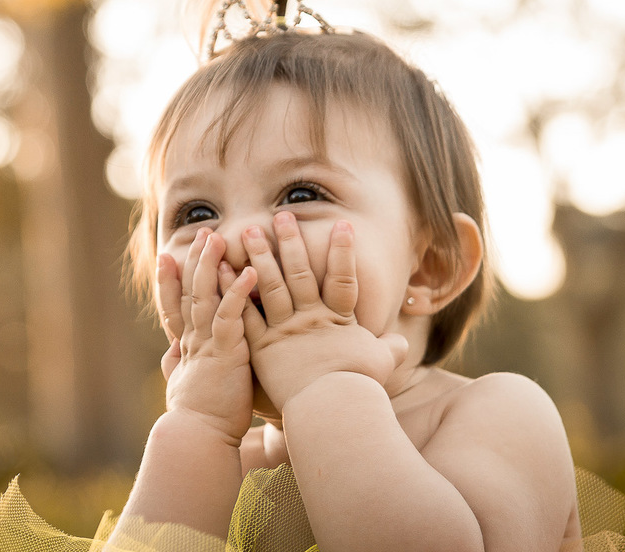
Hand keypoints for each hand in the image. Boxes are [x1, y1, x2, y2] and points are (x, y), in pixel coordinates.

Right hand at [157, 228, 257, 444]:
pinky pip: (231, 315)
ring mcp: (207, 343)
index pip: (176, 305)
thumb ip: (179, 367)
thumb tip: (170, 356)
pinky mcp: (225, 351)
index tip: (167, 257)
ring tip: (221, 238)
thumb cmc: (201, 419)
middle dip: (195, 260)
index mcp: (187, 347)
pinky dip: (238, 292)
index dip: (171, 280)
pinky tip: (249, 271)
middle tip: (203, 232)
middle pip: (190, 290)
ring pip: (205, 295)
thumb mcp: (186, 387)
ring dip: (212, 265)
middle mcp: (193, 340)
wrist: (200, 438)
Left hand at [241, 213, 407, 413]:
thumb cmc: (358, 388)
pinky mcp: (262, 347)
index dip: (343, 251)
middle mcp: (310, 318)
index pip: (344, 278)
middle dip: (291, 241)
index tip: (342, 224)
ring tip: (247, 230)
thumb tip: (401, 343)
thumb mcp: (380, 364)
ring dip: (259, 255)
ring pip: (270, 285)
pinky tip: (223, 271)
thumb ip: (390, 349)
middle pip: (300, 272)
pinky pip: (245, 314)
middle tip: (282, 214)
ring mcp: (285, 330)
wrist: (331, 410)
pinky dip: (233, 292)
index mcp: (339, 320)